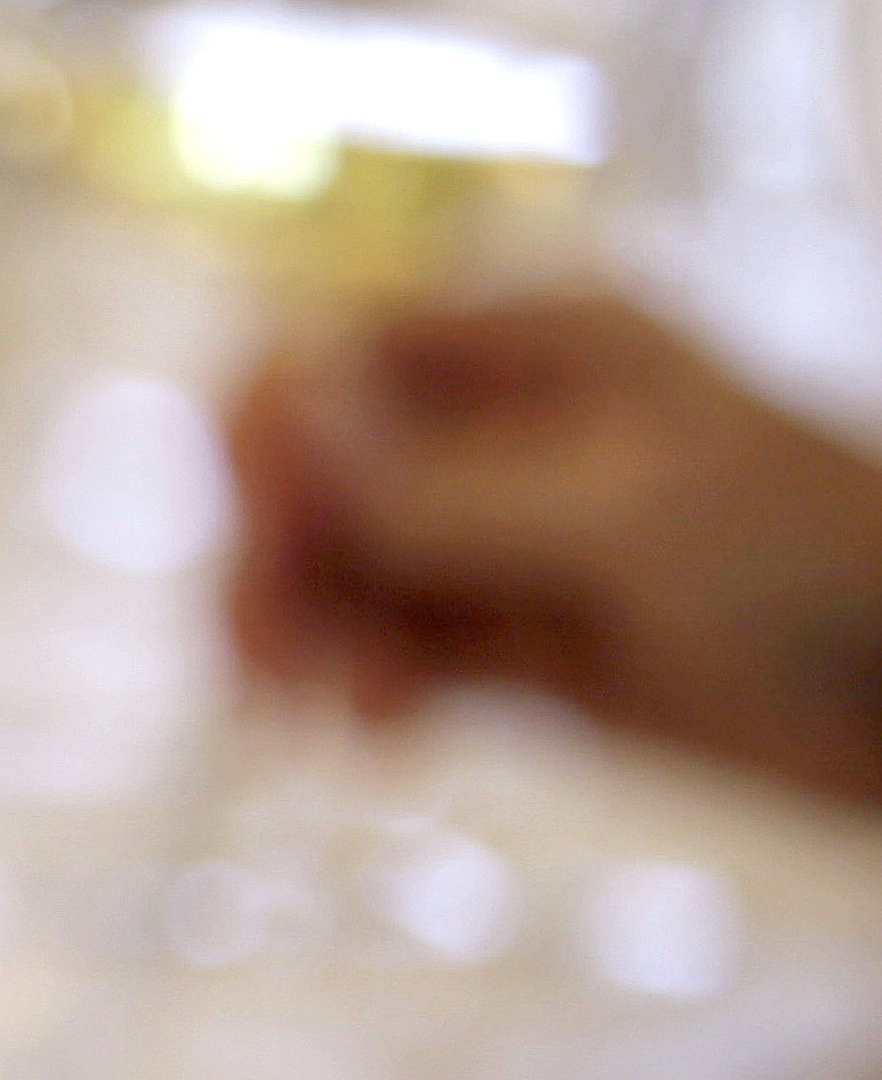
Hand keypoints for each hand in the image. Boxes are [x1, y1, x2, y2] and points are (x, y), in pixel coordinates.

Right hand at [229, 291, 881, 806]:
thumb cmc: (814, 561)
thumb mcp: (621, 511)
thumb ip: (437, 483)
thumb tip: (278, 412)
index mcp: (531, 343)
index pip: (328, 348)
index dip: (267, 436)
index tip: (266, 530)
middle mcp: (497, 429)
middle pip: (308, 474)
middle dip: (274, 560)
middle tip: (266, 667)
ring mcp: (502, 539)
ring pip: (335, 573)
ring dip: (306, 637)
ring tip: (324, 715)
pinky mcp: (515, 643)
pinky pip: (389, 650)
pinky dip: (361, 688)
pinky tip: (380, 737)